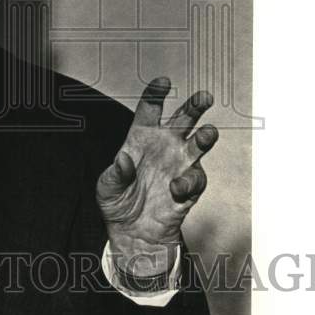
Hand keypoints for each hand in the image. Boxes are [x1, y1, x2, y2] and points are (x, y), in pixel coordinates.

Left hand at [96, 77, 218, 275]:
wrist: (133, 232)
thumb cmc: (117, 202)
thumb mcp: (106, 186)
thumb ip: (115, 172)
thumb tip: (123, 159)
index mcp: (141, 137)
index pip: (150, 109)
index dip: (156, 94)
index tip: (163, 82)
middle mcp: (164, 146)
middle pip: (183, 119)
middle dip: (195, 106)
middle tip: (204, 97)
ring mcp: (179, 164)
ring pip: (199, 144)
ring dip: (205, 137)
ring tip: (208, 133)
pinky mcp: (189, 187)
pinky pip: (195, 178)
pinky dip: (188, 181)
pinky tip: (176, 187)